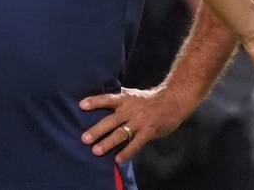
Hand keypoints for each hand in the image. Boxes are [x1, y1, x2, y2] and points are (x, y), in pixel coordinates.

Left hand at [78, 86, 193, 162]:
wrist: (172, 101)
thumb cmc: (149, 99)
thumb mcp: (132, 95)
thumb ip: (119, 99)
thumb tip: (101, 101)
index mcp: (125, 99)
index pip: (107, 99)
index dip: (94, 101)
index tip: (81, 105)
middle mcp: (130, 110)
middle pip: (111, 120)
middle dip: (97, 130)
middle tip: (84, 139)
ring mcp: (139, 121)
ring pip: (121, 133)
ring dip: (108, 143)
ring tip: (96, 151)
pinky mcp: (149, 131)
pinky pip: (136, 143)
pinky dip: (127, 152)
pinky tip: (118, 159)